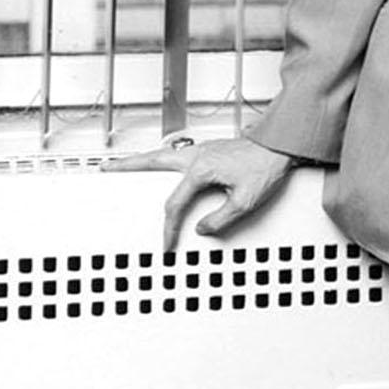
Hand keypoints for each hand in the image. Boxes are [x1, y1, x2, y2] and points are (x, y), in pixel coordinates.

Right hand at [103, 134, 297, 252]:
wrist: (282, 144)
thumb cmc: (267, 166)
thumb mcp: (246, 200)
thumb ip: (220, 218)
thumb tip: (202, 229)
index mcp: (201, 170)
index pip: (175, 205)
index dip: (168, 229)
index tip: (166, 245)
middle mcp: (197, 156)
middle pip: (153, 162)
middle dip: (128, 167)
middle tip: (106, 169)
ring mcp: (202, 150)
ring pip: (163, 154)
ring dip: (142, 159)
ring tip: (124, 164)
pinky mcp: (209, 149)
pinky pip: (177, 154)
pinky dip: (161, 157)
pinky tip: (160, 163)